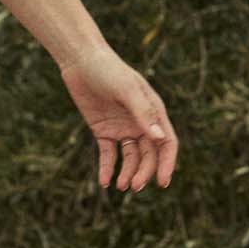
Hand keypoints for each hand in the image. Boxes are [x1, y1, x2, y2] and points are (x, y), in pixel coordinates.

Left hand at [57, 42, 177, 190]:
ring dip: (127, 172)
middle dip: (143, 172)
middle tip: (133, 186)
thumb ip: (142, 113)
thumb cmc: (109, 70)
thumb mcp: (127, 90)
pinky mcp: (103, 130)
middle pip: (148, 154)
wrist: (81, 61)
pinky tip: (104, 182)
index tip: (162, 182)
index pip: (167, 143)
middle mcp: (141, 123)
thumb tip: (158, 138)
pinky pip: (108, 154)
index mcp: (154, 112)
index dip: (167, 163)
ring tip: (119, 186)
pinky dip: (107, 168)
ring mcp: (122, 127)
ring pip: (130, 157)